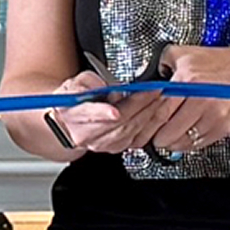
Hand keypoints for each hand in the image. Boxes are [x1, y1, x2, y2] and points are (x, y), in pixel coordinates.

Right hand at [48, 66, 162, 155]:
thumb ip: (93, 82)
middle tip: (155, 91)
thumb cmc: (74, 99)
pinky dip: (150, 125)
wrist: (69, 121)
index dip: (102, 113)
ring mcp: (101, 144)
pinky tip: (157, 113)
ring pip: (129, 132)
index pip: (88, 114)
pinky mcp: (114, 148)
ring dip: (149, 115)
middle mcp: (86, 134)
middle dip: (140, 106)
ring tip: (160, 99)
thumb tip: (114, 89)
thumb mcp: (78, 81)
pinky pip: (136, 140)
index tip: (115, 110)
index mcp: (73, 115)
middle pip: (117, 123)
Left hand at [145, 46, 229, 156]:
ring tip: (166, 138)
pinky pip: (199, 143)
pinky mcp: (223, 126)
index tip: (141, 129)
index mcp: (188, 79)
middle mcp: (202, 97)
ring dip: (170, 143)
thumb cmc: (216, 63)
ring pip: (183, 140)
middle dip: (156, 138)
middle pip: (170, 129)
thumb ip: (161, 63)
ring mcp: (214, 114)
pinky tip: (182, 137)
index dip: (147, 124)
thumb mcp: (184, 53)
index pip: (160, 110)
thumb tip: (144, 78)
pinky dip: (187, 144)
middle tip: (151, 138)